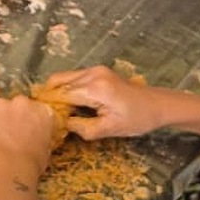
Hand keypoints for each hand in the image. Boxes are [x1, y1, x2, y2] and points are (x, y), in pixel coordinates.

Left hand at [0, 95, 54, 183]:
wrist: (11, 166)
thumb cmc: (31, 163)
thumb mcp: (45, 149)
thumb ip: (38, 136)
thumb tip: (33, 139)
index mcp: (42, 112)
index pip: (36, 111)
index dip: (29, 121)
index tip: (26, 130)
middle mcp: (23, 103)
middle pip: (16, 106)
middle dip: (13, 117)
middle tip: (10, 134)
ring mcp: (1, 106)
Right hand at [41, 66, 159, 140]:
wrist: (158, 105)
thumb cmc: (137, 119)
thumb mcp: (109, 129)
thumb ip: (82, 128)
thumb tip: (61, 124)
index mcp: (95, 88)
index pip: (60, 94)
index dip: (49, 106)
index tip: (41, 119)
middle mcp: (92, 73)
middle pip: (57, 82)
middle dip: (49, 98)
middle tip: (47, 117)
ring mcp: (95, 70)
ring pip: (63, 79)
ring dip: (58, 94)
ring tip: (60, 113)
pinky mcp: (97, 71)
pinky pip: (73, 78)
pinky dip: (67, 90)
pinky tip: (72, 106)